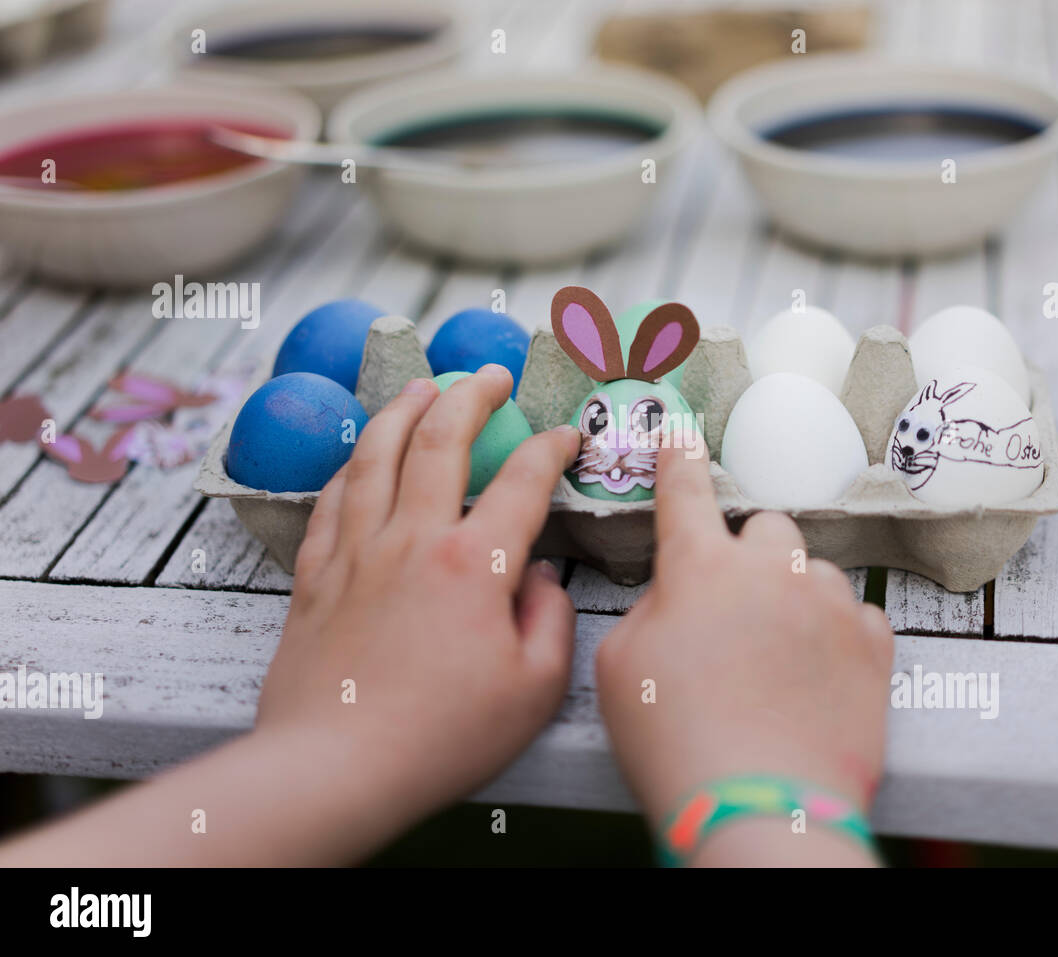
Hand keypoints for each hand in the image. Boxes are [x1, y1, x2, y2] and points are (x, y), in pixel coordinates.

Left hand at [258, 367, 580, 818]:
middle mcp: (411, 541)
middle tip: (490, 375)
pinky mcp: (314, 577)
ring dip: (401, 410)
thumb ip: (551, 621)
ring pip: (375, 455)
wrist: (335, 768)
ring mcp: (356, 553)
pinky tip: (359, 459)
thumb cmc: (441, 737)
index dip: (550, 447)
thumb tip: (541, 578)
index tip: (565, 434)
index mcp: (473, 564)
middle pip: (439, 439)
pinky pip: (329, 501)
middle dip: (470, 395)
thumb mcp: (534, 690)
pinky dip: (349, 467)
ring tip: (420, 385)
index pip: (522, 481)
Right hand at [596, 437, 893, 864]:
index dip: (679, 460)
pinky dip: (838, 636)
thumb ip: (649, 612)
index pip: (685, 492)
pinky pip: (859, 615)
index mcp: (701, 568)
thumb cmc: (675, 743)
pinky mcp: (875, 646)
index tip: (681, 433)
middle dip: (749, 555)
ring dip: (796, 597)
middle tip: (733, 609)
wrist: (762, 810)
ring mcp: (832, 604)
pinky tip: (817, 677)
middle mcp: (774, 570)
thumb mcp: (621, 669)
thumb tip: (677, 600)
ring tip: (777, 660)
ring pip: (817, 571)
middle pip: (767, 527)